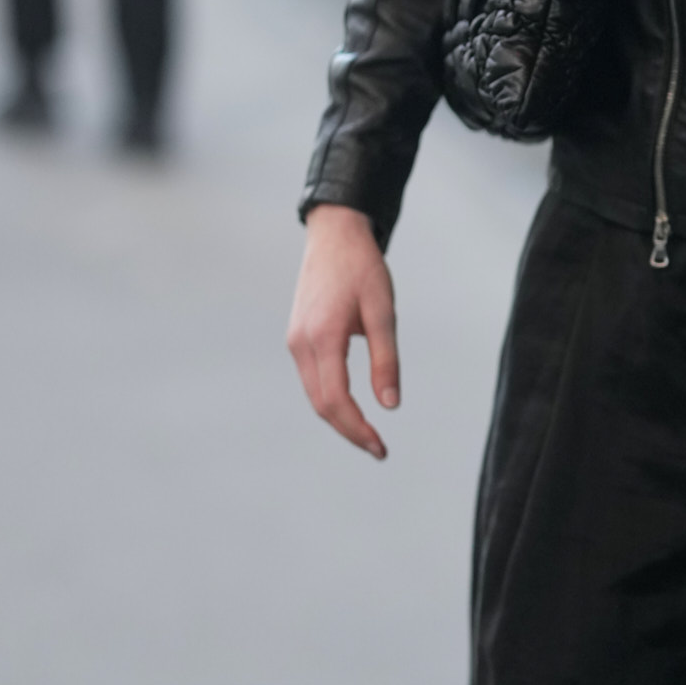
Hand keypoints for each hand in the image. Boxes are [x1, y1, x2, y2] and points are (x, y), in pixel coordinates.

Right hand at [287, 205, 399, 456]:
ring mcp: (295, 341)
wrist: (334, 235)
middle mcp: (301, 343)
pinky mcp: (297, 337)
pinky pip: (312, 379)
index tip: (381, 448)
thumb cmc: (362, 269)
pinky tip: (352, 407)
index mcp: (323, 337)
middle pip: (322, 404)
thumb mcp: (383, 312)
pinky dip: (330, 399)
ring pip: (314, 394)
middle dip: (350, 431)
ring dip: (339, 418)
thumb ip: (386, 360)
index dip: (358, 429)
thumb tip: (390, 405)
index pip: (336, 400)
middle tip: (379, 449)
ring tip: (368, 434)